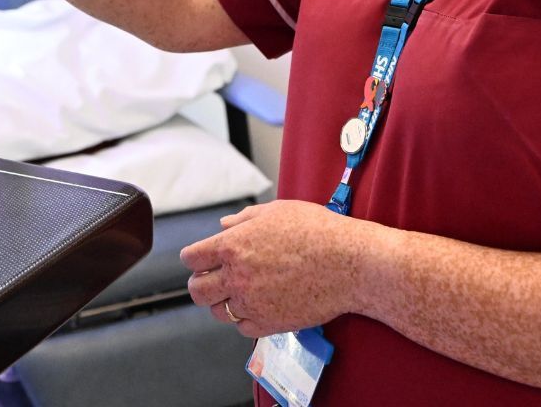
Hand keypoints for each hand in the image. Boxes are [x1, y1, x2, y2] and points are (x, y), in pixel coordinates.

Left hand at [179, 200, 381, 338]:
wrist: (349, 263)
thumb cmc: (317, 231)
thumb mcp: (276, 211)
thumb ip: (243, 220)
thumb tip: (222, 226)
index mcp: (233, 246)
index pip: (191, 259)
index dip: (197, 258)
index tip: (205, 260)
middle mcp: (236, 277)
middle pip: (197, 291)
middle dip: (202, 284)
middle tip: (216, 280)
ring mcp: (251, 303)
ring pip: (218, 312)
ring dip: (225, 302)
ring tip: (243, 292)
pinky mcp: (268, 324)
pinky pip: (242, 328)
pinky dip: (246, 319)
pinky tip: (260, 305)